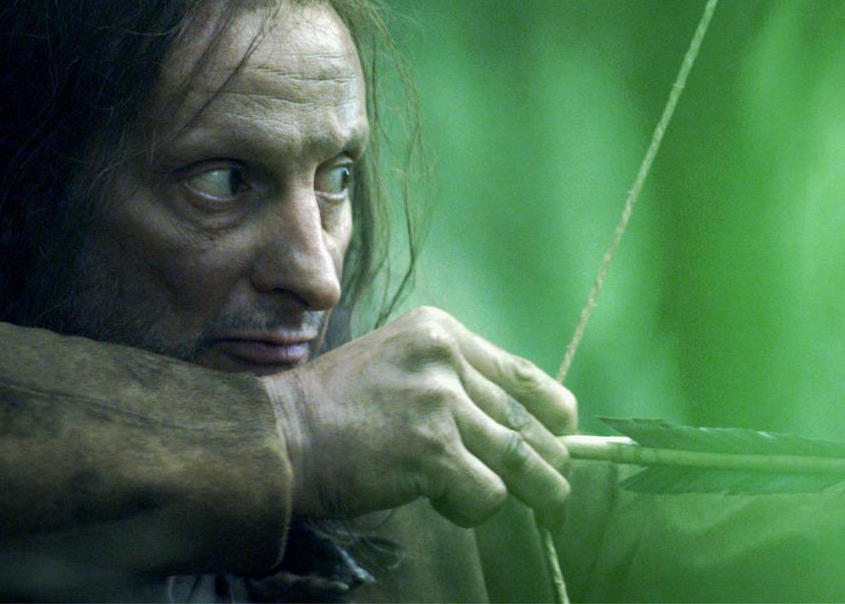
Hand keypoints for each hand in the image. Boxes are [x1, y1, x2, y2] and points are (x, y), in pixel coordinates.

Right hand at [261, 306, 576, 528]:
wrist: (279, 437)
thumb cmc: (334, 408)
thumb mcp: (398, 364)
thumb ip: (452, 381)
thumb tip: (516, 425)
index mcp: (441, 333)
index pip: (523, 373)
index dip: (556, 411)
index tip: (566, 433)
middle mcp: (446, 359)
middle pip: (528, 418)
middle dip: (552, 459)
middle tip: (557, 488)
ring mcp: (440, 404)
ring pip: (522, 457)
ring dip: (542, 491)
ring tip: (552, 511)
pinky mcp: (432, 452)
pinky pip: (487, 492)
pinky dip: (479, 509)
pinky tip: (453, 508)